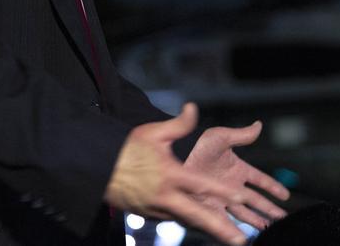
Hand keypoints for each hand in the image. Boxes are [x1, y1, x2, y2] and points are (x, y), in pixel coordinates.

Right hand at [104, 103, 253, 245]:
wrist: (98, 170)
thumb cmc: (126, 149)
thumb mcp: (153, 132)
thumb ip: (178, 124)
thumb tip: (193, 108)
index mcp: (170, 174)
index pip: (202, 184)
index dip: (222, 191)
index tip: (240, 197)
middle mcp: (166, 195)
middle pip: (198, 215)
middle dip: (221, 229)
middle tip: (240, 239)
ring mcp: (157, 208)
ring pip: (187, 221)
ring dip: (207, 230)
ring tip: (227, 237)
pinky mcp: (149, 215)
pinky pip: (173, 220)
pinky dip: (189, 224)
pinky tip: (202, 227)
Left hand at [184, 120, 290, 229]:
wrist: (177, 161)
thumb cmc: (197, 146)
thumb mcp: (221, 137)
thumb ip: (241, 135)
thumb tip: (258, 125)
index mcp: (237, 168)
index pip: (260, 179)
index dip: (273, 187)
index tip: (285, 195)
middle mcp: (231, 185)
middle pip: (256, 200)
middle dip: (270, 209)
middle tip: (282, 218)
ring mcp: (222, 198)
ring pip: (245, 213)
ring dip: (258, 221)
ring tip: (269, 229)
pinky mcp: (212, 209)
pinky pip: (227, 222)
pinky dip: (236, 230)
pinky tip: (244, 237)